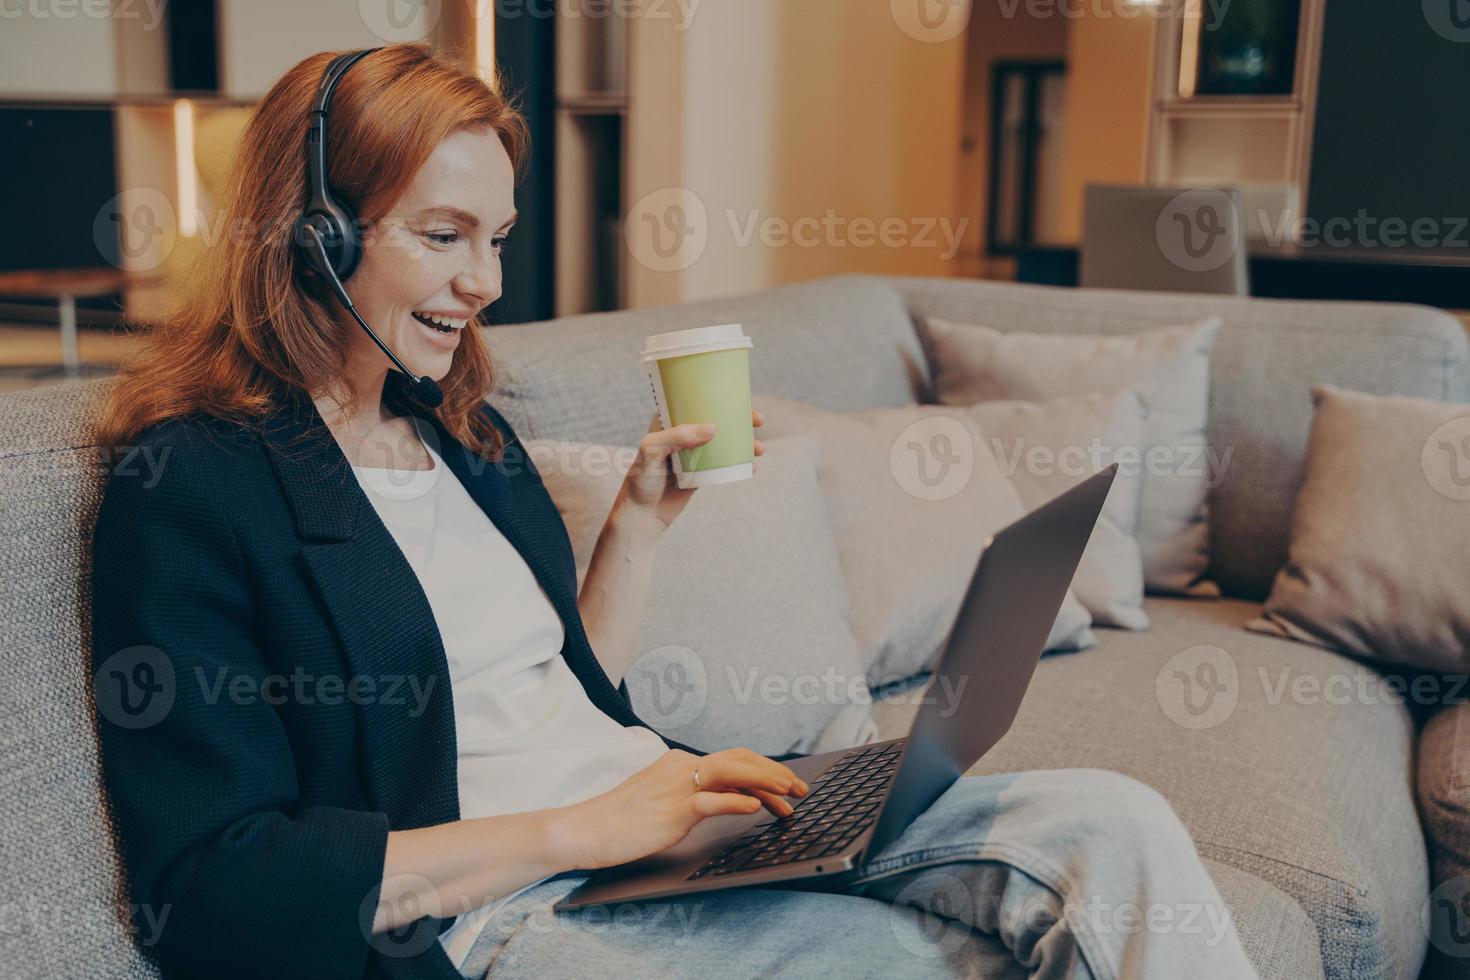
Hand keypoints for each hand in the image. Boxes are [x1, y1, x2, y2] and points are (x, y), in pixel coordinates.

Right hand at [548, 748, 808, 870]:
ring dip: (766, 781)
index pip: (733, 759)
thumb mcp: (661, 800)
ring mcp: (678, 787)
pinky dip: (737, 801)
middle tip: (800, 790)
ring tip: (789, 794)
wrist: (586, 829)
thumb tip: (727, 798)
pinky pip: (710, 800)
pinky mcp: (672, 810)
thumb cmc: (620, 820)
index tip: (786, 788)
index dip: (765, 771)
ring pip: (732, 772)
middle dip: (776, 773)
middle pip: (740, 760)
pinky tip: (754, 807)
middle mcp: (682, 767)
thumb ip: (690, 794)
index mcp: (680, 763)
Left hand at [612, 408, 765, 533]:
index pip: (697, 401)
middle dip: (741, 418)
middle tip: (758, 422)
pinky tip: (752, 466)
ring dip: (745, 441)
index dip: (720, 397)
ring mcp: (694, 454)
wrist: (641, 515)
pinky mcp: (702, 473)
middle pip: (717, 419)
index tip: (742, 400)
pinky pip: (725, 464)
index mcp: (669, 421)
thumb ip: (676, 437)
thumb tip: (712, 428)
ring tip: (759, 450)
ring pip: (725, 441)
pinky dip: (741, 462)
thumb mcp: (651, 451)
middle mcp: (683, 435)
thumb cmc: (639, 480)